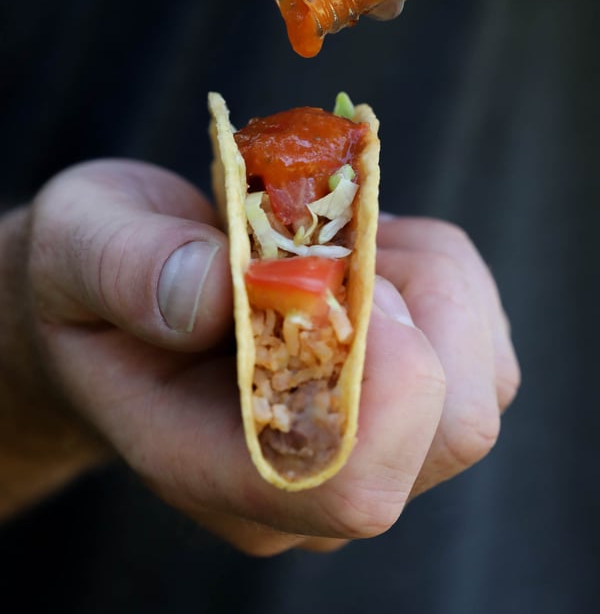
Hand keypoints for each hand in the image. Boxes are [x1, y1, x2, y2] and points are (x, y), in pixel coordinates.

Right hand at [0, 161, 518, 555]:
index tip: (335, 265)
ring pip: (481, 382)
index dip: (383, 373)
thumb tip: (219, 289)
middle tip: (334, 239)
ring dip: (431, 280)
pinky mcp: (408, 404)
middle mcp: (306, 485)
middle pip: (449, 432)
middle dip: (419, 305)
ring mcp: (365, 449)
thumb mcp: (78, 243)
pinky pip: (482, 345)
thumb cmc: (91, 280)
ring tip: (339, 241)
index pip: (351, 485)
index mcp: (211, 467)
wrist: (117, 301)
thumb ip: (126, 267)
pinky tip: (369, 255)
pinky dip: (444, 277)